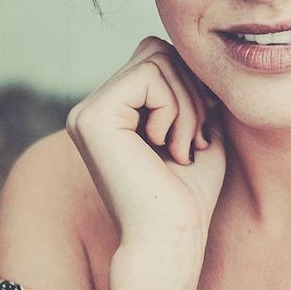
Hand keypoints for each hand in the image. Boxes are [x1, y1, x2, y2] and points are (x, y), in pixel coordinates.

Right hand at [65, 36, 224, 254]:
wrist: (172, 239)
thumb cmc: (189, 197)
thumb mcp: (196, 130)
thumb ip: (188, 88)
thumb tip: (194, 49)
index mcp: (112, 114)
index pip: (156, 59)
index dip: (190, 83)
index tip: (203, 127)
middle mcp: (92, 110)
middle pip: (156, 52)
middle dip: (191, 90)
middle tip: (195, 139)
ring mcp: (87, 112)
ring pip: (156, 60)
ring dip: (187, 104)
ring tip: (183, 147)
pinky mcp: (93, 117)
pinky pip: (149, 77)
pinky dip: (174, 109)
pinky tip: (168, 147)